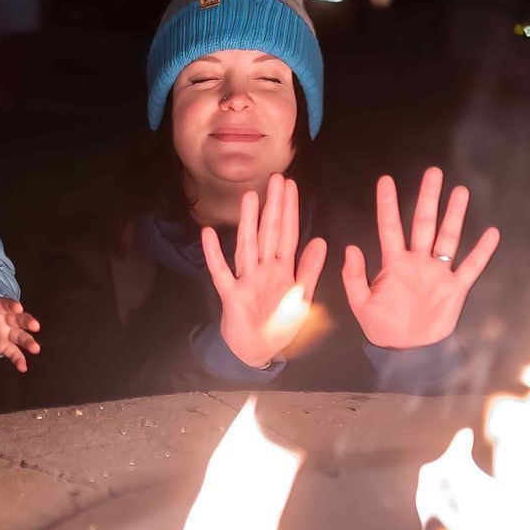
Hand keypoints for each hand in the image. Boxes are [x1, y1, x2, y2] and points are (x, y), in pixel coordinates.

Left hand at [0, 295, 41, 372]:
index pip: (6, 304)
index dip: (12, 305)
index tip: (18, 307)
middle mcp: (6, 319)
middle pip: (20, 320)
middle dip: (28, 322)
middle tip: (35, 326)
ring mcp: (6, 333)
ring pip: (20, 337)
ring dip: (28, 342)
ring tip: (36, 349)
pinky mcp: (2, 345)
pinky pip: (12, 353)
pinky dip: (19, 360)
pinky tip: (24, 367)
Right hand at [200, 173, 328, 368]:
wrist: (257, 352)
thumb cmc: (278, 324)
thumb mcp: (301, 297)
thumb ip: (310, 269)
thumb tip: (321, 240)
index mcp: (282, 269)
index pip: (288, 234)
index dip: (291, 210)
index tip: (291, 186)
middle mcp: (264, 269)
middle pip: (269, 233)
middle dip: (274, 206)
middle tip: (276, 178)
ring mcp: (246, 279)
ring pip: (248, 245)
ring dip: (248, 222)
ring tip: (249, 197)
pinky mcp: (231, 294)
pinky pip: (221, 272)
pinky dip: (214, 254)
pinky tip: (209, 234)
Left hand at [343, 168, 499, 349]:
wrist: (407, 351)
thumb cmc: (382, 327)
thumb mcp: (361, 304)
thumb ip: (355, 277)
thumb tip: (350, 247)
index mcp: (394, 263)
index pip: (390, 227)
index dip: (388, 204)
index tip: (386, 181)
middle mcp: (418, 261)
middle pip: (424, 223)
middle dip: (428, 198)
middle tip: (433, 173)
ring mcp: (438, 273)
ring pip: (448, 238)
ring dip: (454, 215)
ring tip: (460, 191)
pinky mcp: (455, 288)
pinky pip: (470, 266)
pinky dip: (481, 251)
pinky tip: (491, 232)